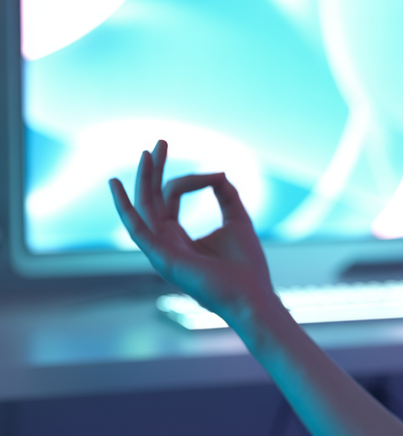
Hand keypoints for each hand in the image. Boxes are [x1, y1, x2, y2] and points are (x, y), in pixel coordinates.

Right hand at [109, 140, 278, 326]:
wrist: (252, 293)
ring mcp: (160, 251)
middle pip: (152, 198)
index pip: (170, 197)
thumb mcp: (237, 218)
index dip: (190, 178)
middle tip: (162, 142)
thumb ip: (225, 194)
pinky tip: (116, 187)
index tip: (218, 175)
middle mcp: (164, 242)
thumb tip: (219, 173)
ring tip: (148, 153)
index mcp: (178, 236)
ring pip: (144, 209)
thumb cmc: (246, 263)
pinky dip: (124, 208)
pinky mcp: (162, 259)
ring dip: (144, 179)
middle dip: (155, 169)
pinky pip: (137, 230)